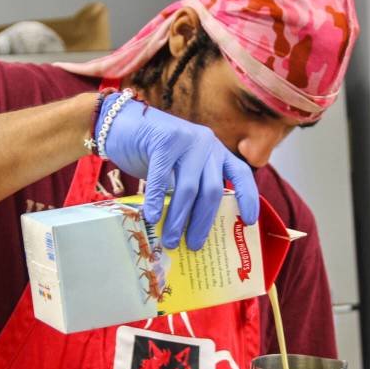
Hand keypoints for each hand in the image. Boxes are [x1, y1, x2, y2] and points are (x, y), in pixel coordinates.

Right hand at [96, 90, 258, 250]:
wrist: (119, 122)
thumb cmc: (149, 152)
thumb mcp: (178, 167)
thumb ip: (189, 188)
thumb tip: (192, 230)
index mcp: (215, 151)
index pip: (241, 173)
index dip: (248, 197)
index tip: (250, 222)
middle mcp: (207, 143)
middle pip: (212, 190)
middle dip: (203, 222)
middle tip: (193, 246)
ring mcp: (187, 139)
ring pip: (190, 188)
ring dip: (179, 219)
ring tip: (170, 240)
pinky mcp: (164, 139)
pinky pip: (162, 178)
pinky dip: (158, 201)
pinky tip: (152, 218)